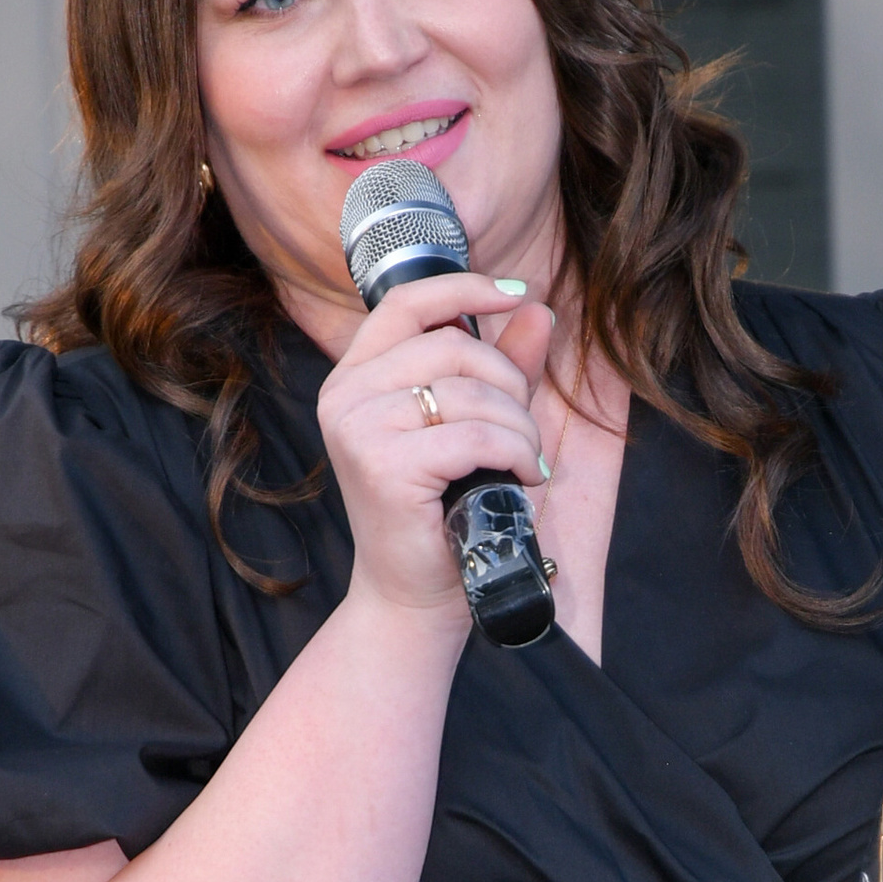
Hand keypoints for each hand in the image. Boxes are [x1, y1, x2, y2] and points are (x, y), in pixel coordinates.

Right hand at [317, 270, 559, 620]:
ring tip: (525, 461)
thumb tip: (536, 310)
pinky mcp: (383, 465)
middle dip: (510, 386)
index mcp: (355, 377)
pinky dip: (514, 453)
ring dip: (519, 428)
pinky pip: (475, 435)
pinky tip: (522, 476)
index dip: (466, 288)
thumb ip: (501, 369)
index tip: (517, 294)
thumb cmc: (441, 512)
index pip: (409, 302)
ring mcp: (358, 429)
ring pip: (471, 392)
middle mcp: (346, 396)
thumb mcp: (472, 427)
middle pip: (455, 348)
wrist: (414, 593)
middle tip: (522, 434)